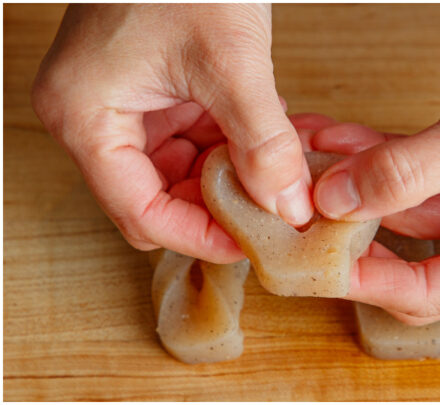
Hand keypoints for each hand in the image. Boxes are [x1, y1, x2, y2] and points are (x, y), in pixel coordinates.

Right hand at [32, 4, 312, 262]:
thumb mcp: (232, 63)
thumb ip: (262, 142)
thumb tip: (290, 208)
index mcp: (86, 116)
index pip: (140, 213)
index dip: (201, 236)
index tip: (258, 246)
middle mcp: (94, 116)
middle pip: (157, 198)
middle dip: (220, 207)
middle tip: (280, 217)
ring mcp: (124, 101)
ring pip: (181, 171)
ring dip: (232, 178)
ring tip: (286, 181)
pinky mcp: (153, 87)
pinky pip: (194, 137)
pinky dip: (233, 146)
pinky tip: (276, 144)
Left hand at [307, 4, 439, 323]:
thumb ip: (406, 172)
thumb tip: (335, 201)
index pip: (428, 291)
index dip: (361, 275)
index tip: (305, 258)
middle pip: (411, 253)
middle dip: (350, 219)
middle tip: (292, 205)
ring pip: (407, 208)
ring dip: (357, 180)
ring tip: (304, 156)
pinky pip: (418, 175)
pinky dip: (379, 156)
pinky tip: (336, 139)